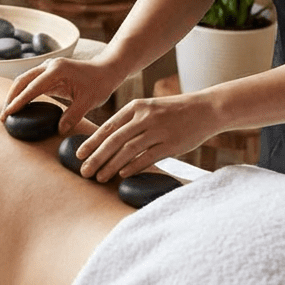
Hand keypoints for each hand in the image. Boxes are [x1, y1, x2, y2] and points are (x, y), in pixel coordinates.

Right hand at [0, 56, 119, 134]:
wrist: (106, 70)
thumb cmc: (100, 84)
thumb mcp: (90, 101)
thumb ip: (74, 115)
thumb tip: (59, 130)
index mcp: (57, 70)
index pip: (32, 87)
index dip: (19, 101)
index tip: (9, 114)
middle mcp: (49, 65)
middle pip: (22, 80)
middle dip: (12, 97)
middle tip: (4, 117)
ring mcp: (48, 67)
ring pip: (24, 80)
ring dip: (15, 95)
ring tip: (8, 114)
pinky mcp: (49, 73)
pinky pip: (31, 82)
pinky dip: (23, 93)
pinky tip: (19, 106)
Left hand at [74, 92, 217, 181]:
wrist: (205, 109)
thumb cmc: (173, 111)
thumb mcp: (150, 108)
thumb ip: (131, 121)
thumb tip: (108, 140)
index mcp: (137, 107)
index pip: (108, 126)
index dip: (92, 142)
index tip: (78, 155)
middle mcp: (145, 117)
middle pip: (114, 140)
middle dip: (96, 157)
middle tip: (83, 171)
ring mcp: (158, 130)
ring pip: (128, 151)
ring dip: (111, 166)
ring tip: (100, 177)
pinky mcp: (171, 144)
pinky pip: (148, 157)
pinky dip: (133, 166)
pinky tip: (122, 175)